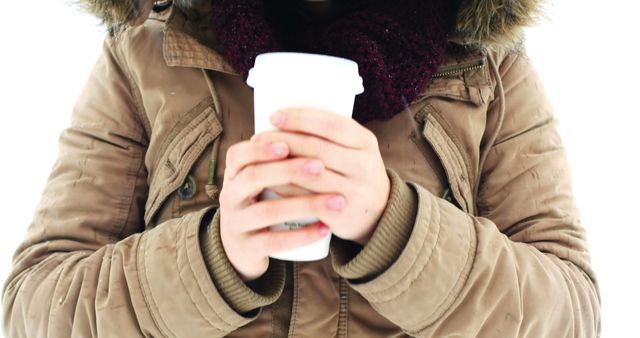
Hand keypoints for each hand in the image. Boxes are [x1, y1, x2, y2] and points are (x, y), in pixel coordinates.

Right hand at [219, 136, 343, 281]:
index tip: (287, 142)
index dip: (261, 148)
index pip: (238, 155)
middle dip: (288, 169)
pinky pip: (273, 242)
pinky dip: (301, 236)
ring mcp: (236, 224)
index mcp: (233, 175)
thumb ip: (278, 159)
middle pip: (253, 177)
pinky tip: (325, 229)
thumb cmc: (262, 203)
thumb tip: (318, 126)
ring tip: (336, 201)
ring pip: (267, 211)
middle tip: (320, 166)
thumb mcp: (261, 180)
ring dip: (304, 204)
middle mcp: (229, 197)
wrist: (243, 248)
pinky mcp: (247, 249)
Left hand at [251, 108, 390, 244]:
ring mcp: (355, 190)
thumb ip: (329, 137)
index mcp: (366, 142)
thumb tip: (282, 120)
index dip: (301, 119)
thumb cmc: (354, 174)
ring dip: (280, 164)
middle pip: (316, 148)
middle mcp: (364, 165)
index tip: (275, 116)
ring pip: (309, 173)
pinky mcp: (343, 213)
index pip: (331, 124)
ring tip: (259, 158)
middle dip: (284, 140)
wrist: (379, 213)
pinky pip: (308, 198)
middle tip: (259, 138)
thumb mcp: (354, 150)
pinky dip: (286, 189)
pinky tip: (270, 182)